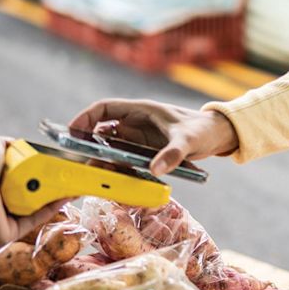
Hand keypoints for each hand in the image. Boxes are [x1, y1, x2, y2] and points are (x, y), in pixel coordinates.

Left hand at [0, 137, 68, 246]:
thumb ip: (7, 145)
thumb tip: (18, 142)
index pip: (20, 191)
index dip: (40, 183)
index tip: (57, 175)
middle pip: (30, 203)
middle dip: (51, 193)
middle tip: (68, 183)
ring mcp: (2, 227)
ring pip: (34, 213)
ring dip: (54, 201)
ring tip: (71, 189)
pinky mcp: (8, 235)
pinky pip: (33, 222)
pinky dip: (49, 210)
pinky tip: (63, 198)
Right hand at [69, 99, 237, 174]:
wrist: (218, 136)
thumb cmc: (203, 130)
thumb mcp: (189, 141)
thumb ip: (173, 154)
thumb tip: (155, 169)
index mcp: (141, 110)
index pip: (104, 108)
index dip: (84, 118)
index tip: (70, 133)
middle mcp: (136, 123)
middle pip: (102, 132)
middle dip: (89, 146)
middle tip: (79, 164)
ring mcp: (139, 138)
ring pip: (111, 148)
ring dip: (102, 161)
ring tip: (95, 176)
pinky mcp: (144, 152)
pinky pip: (123, 160)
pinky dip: (116, 168)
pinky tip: (114, 180)